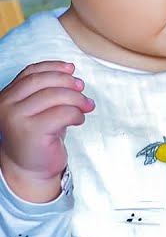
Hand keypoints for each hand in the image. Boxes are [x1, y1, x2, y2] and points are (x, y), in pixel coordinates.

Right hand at [0, 61, 93, 202]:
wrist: (29, 169)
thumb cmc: (38, 136)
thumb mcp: (39, 108)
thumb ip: (47, 89)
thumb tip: (70, 70)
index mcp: (7, 96)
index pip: (31, 72)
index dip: (53, 67)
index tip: (72, 69)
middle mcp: (6, 105)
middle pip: (43, 81)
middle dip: (67, 81)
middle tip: (82, 88)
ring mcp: (16, 118)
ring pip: (55, 96)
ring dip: (77, 98)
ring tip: (86, 106)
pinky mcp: (32, 131)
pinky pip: (62, 113)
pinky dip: (76, 114)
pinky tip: (78, 120)